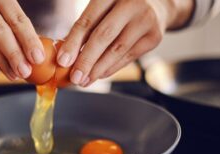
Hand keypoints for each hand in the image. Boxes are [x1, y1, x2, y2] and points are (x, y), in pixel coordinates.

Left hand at [57, 0, 193, 86]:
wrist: (157, 4)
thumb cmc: (120, 6)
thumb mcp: (103, 6)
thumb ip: (86, 25)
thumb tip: (66, 55)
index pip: (88, 21)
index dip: (73, 42)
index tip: (62, 61)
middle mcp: (131, 3)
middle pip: (103, 36)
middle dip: (86, 60)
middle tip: (74, 77)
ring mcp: (145, 20)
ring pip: (117, 50)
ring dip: (97, 69)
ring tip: (84, 81)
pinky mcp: (154, 37)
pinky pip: (128, 57)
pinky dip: (111, 68)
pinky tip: (98, 75)